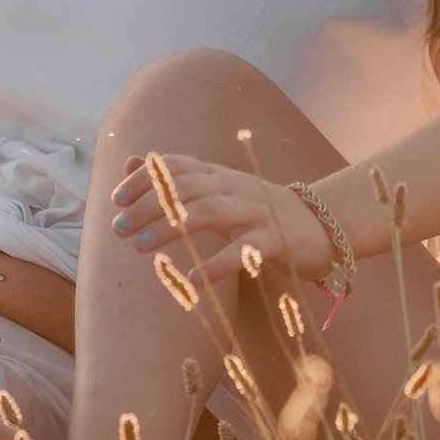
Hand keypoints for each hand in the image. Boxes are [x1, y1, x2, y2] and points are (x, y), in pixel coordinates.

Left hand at [107, 153, 334, 287]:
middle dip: (148, 207)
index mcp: (220, 175)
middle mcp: (236, 187)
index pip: (177, 166)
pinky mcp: (275, 240)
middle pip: (187, 188)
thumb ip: (177, 178)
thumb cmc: (260, 212)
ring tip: (141, 246)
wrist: (324, 226)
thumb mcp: (218, 189)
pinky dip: (216, 264)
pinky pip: (243, 251)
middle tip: (119, 230)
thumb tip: (131, 161)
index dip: (144, 179)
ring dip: (171, 228)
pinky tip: (192, 278)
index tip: (116, 199)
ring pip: (209, 212)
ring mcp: (256, 211)